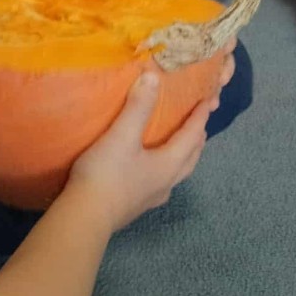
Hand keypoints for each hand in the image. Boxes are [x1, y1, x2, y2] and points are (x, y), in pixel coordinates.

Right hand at [67, 44, 233, 233]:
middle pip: (191, 157)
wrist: (85, 218)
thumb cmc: (106, 174)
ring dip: (184, 156)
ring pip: (177, 173)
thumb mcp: (122, 135)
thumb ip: (138, 106)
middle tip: (200, 122)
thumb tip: (153, 76)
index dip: (200, 115)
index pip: (192, 135)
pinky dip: (166, 170)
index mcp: (169, 164)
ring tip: (181, 145)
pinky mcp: (136, 207)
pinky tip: (152, 171)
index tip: (211, 99)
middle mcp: (167, 182)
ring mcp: (152, 198)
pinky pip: (161, 183)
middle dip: (197, 137)